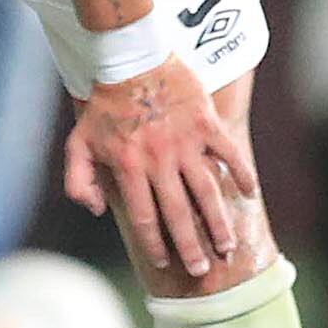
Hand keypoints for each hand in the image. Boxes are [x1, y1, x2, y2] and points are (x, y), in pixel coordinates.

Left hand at [62, 55, 254, 284]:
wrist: (130, 57)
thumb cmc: (103, 104)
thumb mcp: (78, 143)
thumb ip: (79, 182)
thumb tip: (96, 211)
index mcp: (130, 168)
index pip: (145, 218)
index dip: (155, 244)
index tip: (165, 261)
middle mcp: (159, 161)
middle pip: (178, 214)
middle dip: (190, 247)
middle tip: (201, 270)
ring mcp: (186, 142)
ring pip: (206, 193)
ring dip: (218, 223)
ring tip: (226, 246)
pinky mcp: (205, 123)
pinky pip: (228, 154)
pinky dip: (242, 173)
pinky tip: (249, 193)